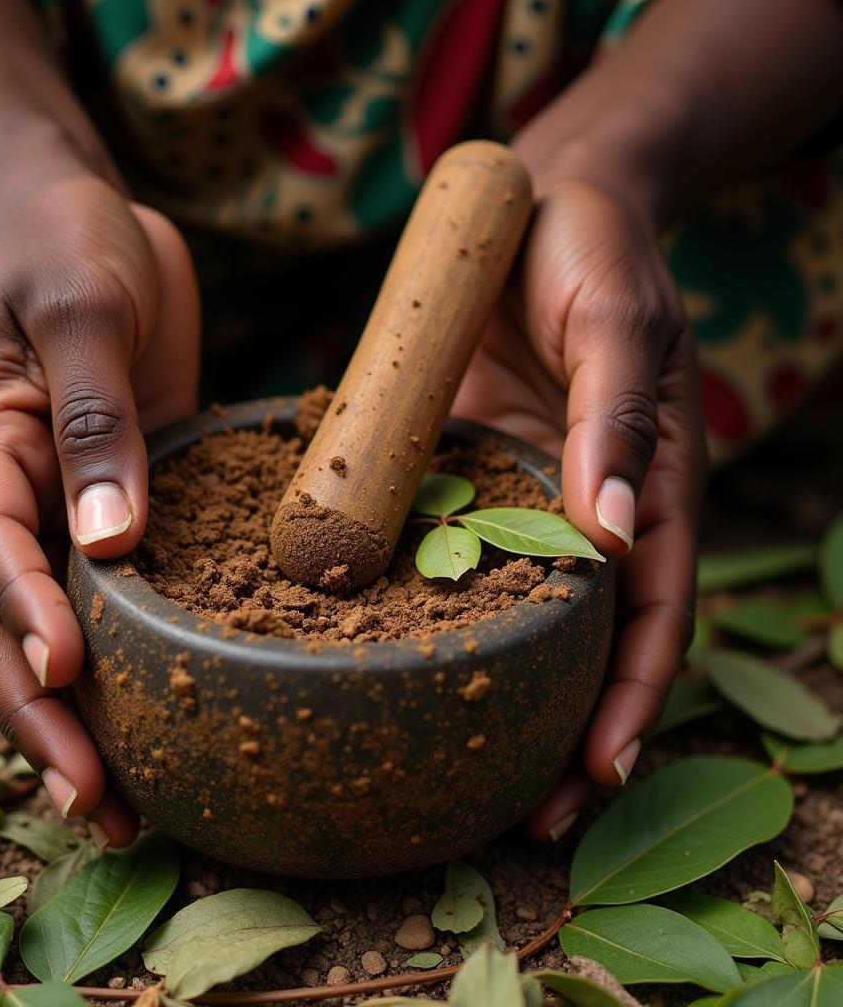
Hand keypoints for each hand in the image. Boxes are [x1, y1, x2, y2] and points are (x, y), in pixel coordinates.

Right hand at [0, 165, 199, 846]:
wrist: (73, 212)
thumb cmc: (67, 240)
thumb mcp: (84, 308)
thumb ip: (95, 419)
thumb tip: (107, 542)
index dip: (27, 617)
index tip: (72, 675)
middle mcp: (1, 494)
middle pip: (2, 623)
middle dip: (42, 712)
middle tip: (92, 799)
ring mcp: (50, 506)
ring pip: (47, 629)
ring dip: (76, 715)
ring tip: (122, 804)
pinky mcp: (106, 504)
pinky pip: (103, 595)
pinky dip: (120, 660)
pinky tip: (159, 711)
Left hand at [453, 177, 705, 839]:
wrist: (532, 203)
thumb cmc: (595, 254)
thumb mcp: (620, 326)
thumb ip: (619, 420)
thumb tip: (616, 530)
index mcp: (641, 488)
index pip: (649, 617)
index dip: (628, 699)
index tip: (593, 776)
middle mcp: (576, 509)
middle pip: (576, 639)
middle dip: (557, 730)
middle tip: (516, 817)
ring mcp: (510, 495)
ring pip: (501, 607)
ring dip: (482, 685)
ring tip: (438, 764)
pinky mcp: (454, 468)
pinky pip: (436, 544)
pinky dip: (416, 599)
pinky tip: (371, 645)